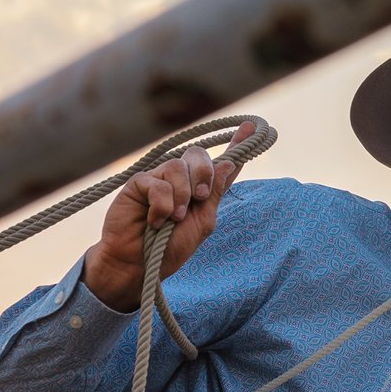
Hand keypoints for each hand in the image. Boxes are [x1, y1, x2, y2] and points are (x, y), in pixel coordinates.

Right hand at [81, 128, 250, 312]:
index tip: (252, 127)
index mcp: (201, 189)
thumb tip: (228, 163)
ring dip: (182, 195)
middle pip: (199, 155)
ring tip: (176, 217)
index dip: (237, 144)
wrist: (139, 264)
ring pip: (178, 166)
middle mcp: (180, 179)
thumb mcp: (202, 222)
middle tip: (200, 197)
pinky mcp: (138, 184)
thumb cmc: (171, 248)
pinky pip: (158, 182)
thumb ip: (215, 194)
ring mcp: (158, 179)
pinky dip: (162, 204)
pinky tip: (157, 220)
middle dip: (204, 174)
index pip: (222, 163)